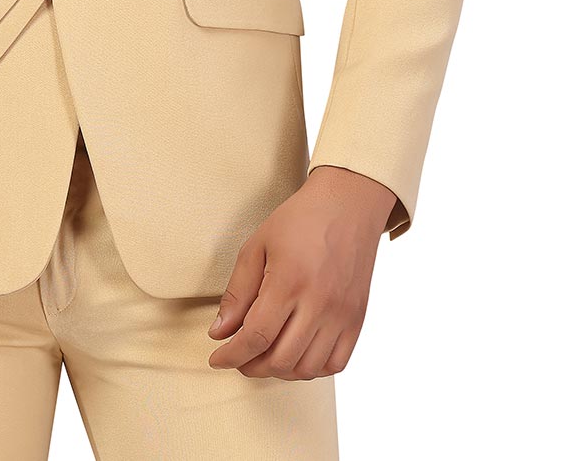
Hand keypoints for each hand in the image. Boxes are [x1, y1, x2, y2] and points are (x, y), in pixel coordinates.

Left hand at [206, 166, 396, 378]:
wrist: (347, 205)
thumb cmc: (300, 220)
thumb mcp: (257, 245)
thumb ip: (238, 291)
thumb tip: (219, 331)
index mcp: (289, 281)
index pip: (256, 337)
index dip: (232, 355)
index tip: (218, 358)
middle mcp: (319, 303)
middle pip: (281, 360)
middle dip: (252, 366)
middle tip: (239, 357)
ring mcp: (341, 314)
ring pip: (307, 368)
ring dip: (280, 371)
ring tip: (265, 356)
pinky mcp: (357, 319)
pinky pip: (336, 363)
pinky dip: (312, 369)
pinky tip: (296, 354)